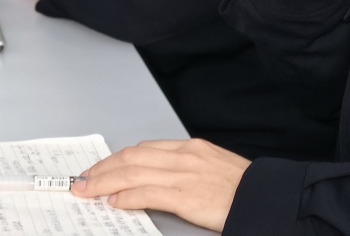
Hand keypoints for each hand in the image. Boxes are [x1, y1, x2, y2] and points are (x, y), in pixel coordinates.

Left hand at [72, 139, 249, 232]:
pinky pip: (148, 192)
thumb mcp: (213, 169)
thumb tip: (157, 182)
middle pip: (132, 158)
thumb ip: (186, 171)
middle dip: (103, 169)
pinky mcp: (186, 196)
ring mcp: (184, 175)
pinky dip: (126, 196)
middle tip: (82, 180)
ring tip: (87, 190)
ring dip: (104, 181)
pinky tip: (113, 201)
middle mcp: (184, 156)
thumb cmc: (246, 189)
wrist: (267, 198)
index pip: (143, 150)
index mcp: (190, 148)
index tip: (100, 168)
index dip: (117, 159)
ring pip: (133, 172)